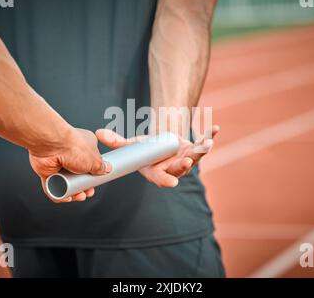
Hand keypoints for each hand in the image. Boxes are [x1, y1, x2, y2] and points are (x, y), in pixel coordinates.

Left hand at [29, 128, 111, 202]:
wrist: (51, 146)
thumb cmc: (73, 146)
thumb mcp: (95, 159)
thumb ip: (101, 166)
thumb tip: (106, 169)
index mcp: (84, 147)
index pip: (90, 164)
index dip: (94, 176)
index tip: (96, 183)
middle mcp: (71, 154)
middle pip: (79, 176)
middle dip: (84, 187)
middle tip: (87, 192)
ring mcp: (58, 163)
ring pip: (66, 183)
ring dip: (73, 193)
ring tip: (78, 196)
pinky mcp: (47, 171)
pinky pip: (53, 187)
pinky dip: (59, 194)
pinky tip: (66, 197)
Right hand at [95, 126, 218, 187]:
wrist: (161, 144)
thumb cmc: (145, 149)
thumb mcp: (131, 146)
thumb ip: (117, 142)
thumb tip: (98, 133)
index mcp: (157, 171)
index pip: (161, 178)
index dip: (166, 180)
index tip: (172, 183)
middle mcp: (173, 168)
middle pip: (180, 170)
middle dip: (184, 166)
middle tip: (186, 161)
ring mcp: (186, 160)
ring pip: (195, 158)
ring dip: (201, 151)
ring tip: (206, 144)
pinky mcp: (194, 150)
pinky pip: (203, 145)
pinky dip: (209, 136)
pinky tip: (215, 129)